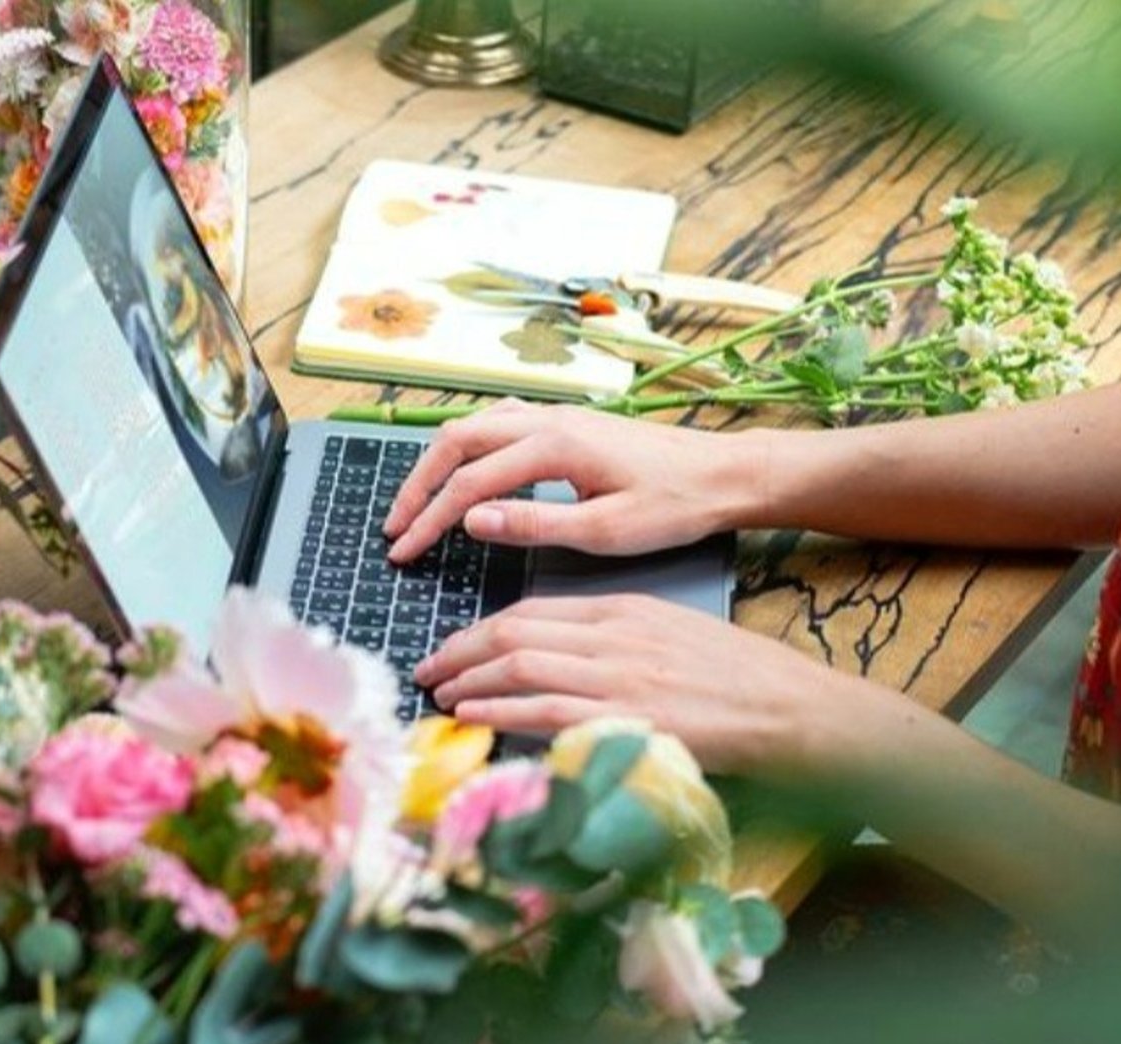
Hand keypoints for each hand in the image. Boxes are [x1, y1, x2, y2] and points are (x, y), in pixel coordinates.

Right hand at [382, 400, 769, 562]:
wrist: (725, 473)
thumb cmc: (677, 504)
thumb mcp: (606, 531)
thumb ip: (533, 524)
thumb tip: (471, 520)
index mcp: (554, 445)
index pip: (470, 482)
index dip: (430, 520)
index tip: (404, 552)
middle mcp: (549, 419)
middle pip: (457, 441)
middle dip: (418, 486)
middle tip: (395, 529)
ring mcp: (557, 415)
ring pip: (474, 426)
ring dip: (439, 463)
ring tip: (417, 504)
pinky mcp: (568, 422)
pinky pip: (499, 424)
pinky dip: (468, 447)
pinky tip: (464, 470)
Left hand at [413, 593, 889, 776]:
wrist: (791, 707)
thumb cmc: (739, 679)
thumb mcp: (670, 635)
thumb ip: (615, 643)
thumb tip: (562, 663)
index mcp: (622, 609)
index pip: (532, 610)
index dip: (481, 630)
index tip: (454, 648)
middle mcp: (612, 635)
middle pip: (513, 632)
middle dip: (460, 651)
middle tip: (429, 671)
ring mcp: (617, 675)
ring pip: (520, 666)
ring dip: (469, 680)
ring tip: (439, 696)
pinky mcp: (626, 716)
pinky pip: (544, 708)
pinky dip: (499, 710)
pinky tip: (471, 716)